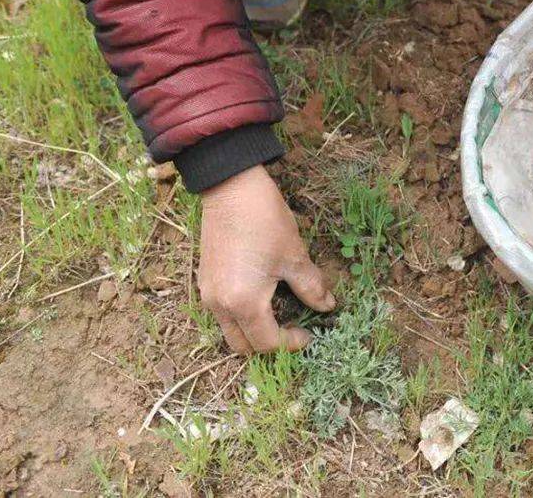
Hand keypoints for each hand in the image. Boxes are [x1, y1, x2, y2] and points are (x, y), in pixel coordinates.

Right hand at [198, 165, 335, 353]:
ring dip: (253, 331)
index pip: (267, 342)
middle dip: (269, 345)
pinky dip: (241, 315)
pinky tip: (261, 297)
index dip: (291, 343)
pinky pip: (222, 312)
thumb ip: (311, 287)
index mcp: (243, 303)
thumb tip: (327, 306)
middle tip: (293, 330)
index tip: (310, 334)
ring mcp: (207, 292)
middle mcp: (219, 305)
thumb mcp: (294, 256)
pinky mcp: (204, 279)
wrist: (231, 188)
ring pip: (229, 330)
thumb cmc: (266, 222)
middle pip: (242, 345)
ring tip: (279, 314)